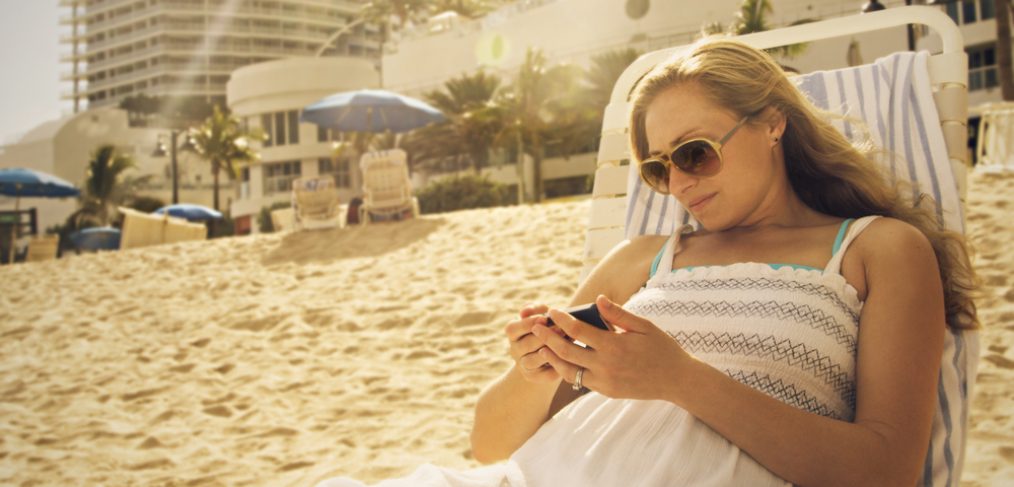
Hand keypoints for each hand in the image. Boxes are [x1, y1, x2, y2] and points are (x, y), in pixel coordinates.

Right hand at [504, 304, 566, 382]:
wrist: (554, 350)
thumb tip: (525, 311)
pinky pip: (545, 374)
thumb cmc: (549, 326)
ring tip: (564, 343)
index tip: (544, 318)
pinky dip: (556, 366)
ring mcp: (523, 365)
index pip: (512, 329)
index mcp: (513, 333)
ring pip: (532, 361)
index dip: (527, 324)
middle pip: (525, 345)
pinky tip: (568, 358)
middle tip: (561, 329)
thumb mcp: (543, 315)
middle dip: (543, 337)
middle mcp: (515, 350)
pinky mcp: (535, 377)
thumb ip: (535, 309)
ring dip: (548, 351)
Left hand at [531, 295, 691, 399]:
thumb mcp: (643, 327)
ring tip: (543, 347)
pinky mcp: (606, 391)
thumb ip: (618, 314)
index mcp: (614, 345)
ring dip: (554, 358)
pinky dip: (569, 371)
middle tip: (536, 327)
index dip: (562, 319)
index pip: (578, 330)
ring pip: (569, 371)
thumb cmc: (662, 348)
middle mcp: (605, 365)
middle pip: (566, 351)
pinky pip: (581, 381)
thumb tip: (597, 298)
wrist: (676, 380)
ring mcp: (604, 381)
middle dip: (548, 338)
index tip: (552, 311)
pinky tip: (563, 361)